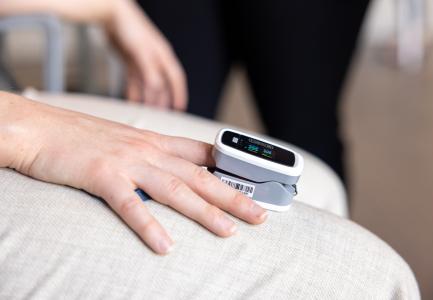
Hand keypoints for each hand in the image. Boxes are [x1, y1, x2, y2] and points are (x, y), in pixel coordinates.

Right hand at [2, 94, 266, 254]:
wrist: (38, 127)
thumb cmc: (79, 136)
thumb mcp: (124, 140)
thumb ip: (149, 154)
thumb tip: (169, 168)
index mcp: (154, 140)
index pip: (202, 153)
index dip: (231, 167)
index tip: (253, 182)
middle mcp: (148, 149)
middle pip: (199, 176)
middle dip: (233, 196)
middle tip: (259, 214)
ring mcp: (127, 161)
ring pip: (175, 189)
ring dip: (204, 212)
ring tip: (228, 232)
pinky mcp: (102, 176)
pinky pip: (130, 204)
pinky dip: (149, 226)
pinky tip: (165, 246)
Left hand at [107, 0, 186, 109]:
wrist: (109, 12)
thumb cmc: (129, 27)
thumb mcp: (142, 51)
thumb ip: (150, 70)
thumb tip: (158, 89)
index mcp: (163, 56)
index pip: (176, 78)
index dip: (179, 94)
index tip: (180, 108)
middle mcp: (155, 59)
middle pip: (162, 84)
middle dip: (162, 100)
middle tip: (160, 115)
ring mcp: (142, 60)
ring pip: (148, 84)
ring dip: (147, 98)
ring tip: (146, 111)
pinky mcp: (130, 60)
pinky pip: (135, 81)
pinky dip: (134, 92)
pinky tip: (132, 101)